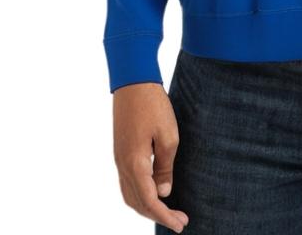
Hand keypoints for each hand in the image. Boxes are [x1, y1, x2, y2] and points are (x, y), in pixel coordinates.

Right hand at [112, 81, 189, 232]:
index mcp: (135, 164)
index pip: (149, 201)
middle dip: (157, 215)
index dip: (165, 216)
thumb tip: (162, 193)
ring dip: (147, 207)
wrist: (133, 81)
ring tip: (167, 210)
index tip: (181, 224)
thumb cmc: (153, 105)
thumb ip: (165, 167)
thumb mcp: (169, 136)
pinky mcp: (121, 150)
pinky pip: (128, 182)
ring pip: (129, 194)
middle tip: (179, 220)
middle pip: (137, 203)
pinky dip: (140, 194)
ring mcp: (119, 158)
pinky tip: (153, 191)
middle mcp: (123, 165)